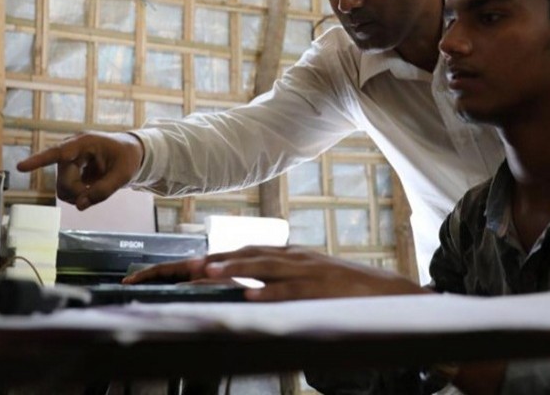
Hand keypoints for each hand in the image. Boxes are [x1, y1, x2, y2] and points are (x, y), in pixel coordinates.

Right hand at [15, 133, 143, 209]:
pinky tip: (89, 191)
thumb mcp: (123, 175)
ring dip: (76, 195)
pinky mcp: (68, 172)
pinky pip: (66, 191)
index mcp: (85, 143)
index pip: (59, 152)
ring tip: (94, 191)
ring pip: (62, 188)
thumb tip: (80, 205)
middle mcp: (72, 150)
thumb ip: (104, 190)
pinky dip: (77, 196)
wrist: (129, 153)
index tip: (21, 167)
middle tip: (97, 194)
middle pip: (63, 180)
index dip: (39, 160)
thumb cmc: (127, 158)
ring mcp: (68, 162)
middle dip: (79, 192)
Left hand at [125, 246, 429, 301]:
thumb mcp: (302, 281)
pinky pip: (292, 291)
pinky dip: (270, 293)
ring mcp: (305, 272)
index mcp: (279, 256)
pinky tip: (251, 297)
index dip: (193, 263)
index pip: (228, 254)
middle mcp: (287, 258)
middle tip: (166, 273)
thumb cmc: (342, 289)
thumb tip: (236, 296)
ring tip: (206, 273)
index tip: (159, 274)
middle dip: (198, 264)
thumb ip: (270, 283)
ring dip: (233, 269)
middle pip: (236, 254)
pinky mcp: (322, 289)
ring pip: (263, 267)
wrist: (390, 292)